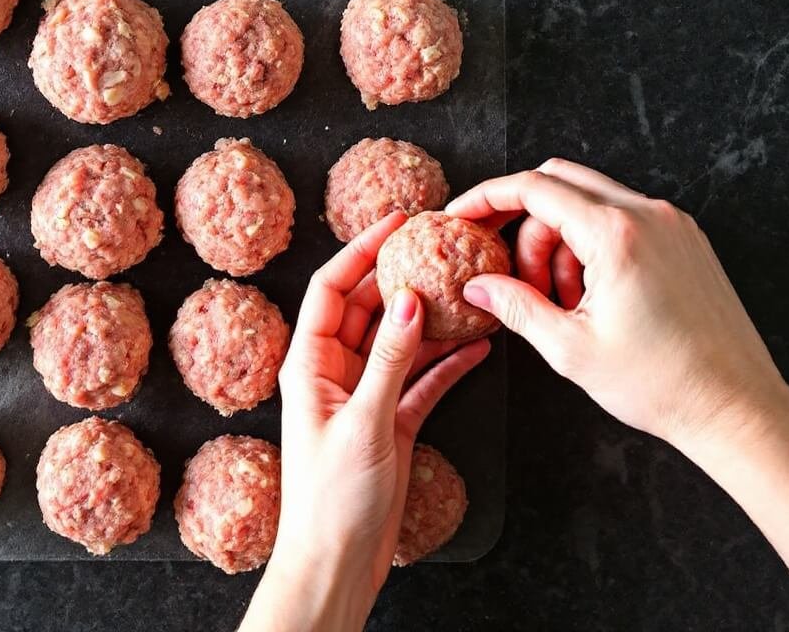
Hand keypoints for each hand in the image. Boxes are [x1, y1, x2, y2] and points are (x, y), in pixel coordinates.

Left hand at [242, 212, 488, 631]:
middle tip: (440, 246)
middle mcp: (335, 372)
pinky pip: (422, 379)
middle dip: (403, 275)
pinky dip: (447, 362)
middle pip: (371, 307)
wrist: (335, 567)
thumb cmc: (331, 501)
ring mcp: (366, 396)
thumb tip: (409, 298)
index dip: (362, 249)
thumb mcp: (364, 422)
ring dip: (432, 318)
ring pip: (401, 340)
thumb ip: (389, 359)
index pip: (333, 288)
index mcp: (310, 363)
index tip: (397, 221)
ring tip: (467, 290)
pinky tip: (477, 345)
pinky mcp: (392, 422)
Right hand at [447, 160, 788, 454]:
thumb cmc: (662, 384)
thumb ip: (517, 306)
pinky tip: (593, 296)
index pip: (534, 187)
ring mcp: (672, 223)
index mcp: (616, 234)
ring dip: (561, 239)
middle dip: (525, 223)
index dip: (488, 198)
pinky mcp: (687, 238)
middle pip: (560, 182)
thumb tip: (478, 286)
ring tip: (564, 302)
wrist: (737, 407)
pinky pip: (624, 219)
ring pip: (592, 201)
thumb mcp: (572, 349)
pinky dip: (595, 245)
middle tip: (515, 276)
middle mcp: (647, 214)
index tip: (462, 216)